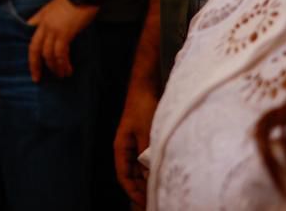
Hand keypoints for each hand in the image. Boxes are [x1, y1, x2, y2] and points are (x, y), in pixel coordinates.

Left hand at [26, 0, 97, 80]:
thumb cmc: (72, 0)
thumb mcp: (52, 9)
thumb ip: (44, 19)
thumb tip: (37, 27)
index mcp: (40, 20)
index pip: (32, 42)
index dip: (31, 57)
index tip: (33, 69)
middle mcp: (44, 26)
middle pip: (35, 50)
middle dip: (36, 66)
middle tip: (38, 78)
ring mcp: (54, 30)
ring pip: (49, 54)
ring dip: (55, 67)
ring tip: (61, 75)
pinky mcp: (65, 33)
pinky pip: (61, 53)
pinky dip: (64, 63)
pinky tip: (68, 69)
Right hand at [115, 77, 157, 206]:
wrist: (146, 86)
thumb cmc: (143, 107)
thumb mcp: (147, 132)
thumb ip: (148, 154)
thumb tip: (152, 176)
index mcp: (121, 147)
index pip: (123, 176)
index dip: (132, 192)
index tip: (145, 204)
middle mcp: (127, 148)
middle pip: (131, 175)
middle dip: (140, 190)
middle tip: (155, 201)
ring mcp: (137, 144)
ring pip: (140, 169)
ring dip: (148, 180)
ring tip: (161, 192)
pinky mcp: (146, 140)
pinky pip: (148, 160)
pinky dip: (154, 169)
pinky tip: (165, 174)